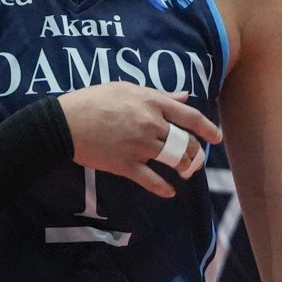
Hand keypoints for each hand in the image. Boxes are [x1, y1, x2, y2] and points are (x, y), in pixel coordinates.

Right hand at [59, 83, 221, 198]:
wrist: (65, 123)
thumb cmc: (93, 100)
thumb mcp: (127, 89)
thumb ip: (159, 94)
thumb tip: (183, 96)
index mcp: (152, 103)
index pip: (190, 117)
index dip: (208, 128)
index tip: (216, 138)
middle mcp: (151, 125)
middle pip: (186, 142)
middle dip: (196, 153)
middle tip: (196, 159)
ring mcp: (140, 146)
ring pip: (175, 161)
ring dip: (185, 168)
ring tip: (186, 172)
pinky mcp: (127, 165)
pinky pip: (153, 181)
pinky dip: (165, 189)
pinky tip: (170, 192)